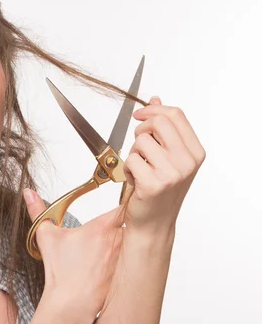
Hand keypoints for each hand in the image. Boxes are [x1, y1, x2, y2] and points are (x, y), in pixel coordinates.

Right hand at [23, 188, 124, 317]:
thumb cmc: (61, 271)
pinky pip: (134, 259)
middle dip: (127, 220)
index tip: (122, 198)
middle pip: (131, 222)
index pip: (124, 205)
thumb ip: (37, 210)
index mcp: (102, 227)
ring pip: (134, 240)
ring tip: (117, 242)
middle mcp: (118, 240)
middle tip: (119, 222)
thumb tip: (28, 193)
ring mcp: (125, 257)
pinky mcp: (127, 272)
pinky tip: (116, 261)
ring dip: (129, 239)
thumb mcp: (46, 237)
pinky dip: (130, 257)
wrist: (71, 303)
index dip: (125, 200)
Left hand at [122, 96, 205, 232]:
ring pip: (141, 141)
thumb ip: (163, 128)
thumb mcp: (167, 156)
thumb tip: (155, 99)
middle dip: (141, 130)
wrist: (153, 223)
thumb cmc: (158, 191)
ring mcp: (172, 173)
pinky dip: (128, 169)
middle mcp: (187, 161)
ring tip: (140, 169)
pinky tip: (136, 180)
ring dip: (133, 153)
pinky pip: (131, 159)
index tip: (139, 115)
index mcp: (195, 152)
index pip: (175, 115)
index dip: (153, 110)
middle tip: (139, 147)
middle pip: (158, 122)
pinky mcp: (154, 183)